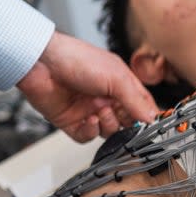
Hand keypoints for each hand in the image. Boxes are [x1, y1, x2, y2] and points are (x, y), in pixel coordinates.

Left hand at [17, 31, 156, 141]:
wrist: (42, 63)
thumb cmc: (78, 59)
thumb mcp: (116, 77)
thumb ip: (136, 100)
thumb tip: (153, 118)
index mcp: (120, 86)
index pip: (141, 107)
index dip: (148, 117)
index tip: (152, 126)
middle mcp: (106, 100)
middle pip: (127, 123)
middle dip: (128, 124)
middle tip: (125, 120)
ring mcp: (89, 111)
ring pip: (109, 133)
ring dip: (108, 125)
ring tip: (101, 111)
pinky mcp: (72, 122)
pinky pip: (87, 137)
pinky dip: (91, 131)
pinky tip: (89, 119)